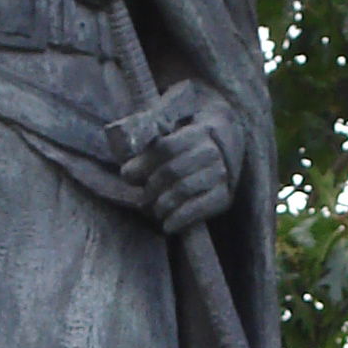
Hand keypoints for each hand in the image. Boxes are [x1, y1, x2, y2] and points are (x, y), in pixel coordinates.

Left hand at [127, 84, 244, 235]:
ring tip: (151, 208)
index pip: (166, 147)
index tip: (127, 174)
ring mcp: (221, 174)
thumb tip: (123, 148)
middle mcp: (212, 152)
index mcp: (197, 130)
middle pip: (172, 171)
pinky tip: (167, 224)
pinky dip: (179, 219)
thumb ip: (149, 127)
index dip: (143, 163)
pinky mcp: (224, 196)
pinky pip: (199, 209)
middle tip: (140, 196)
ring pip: (183, 190)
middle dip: (150, 186)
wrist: (222, 150)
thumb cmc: (186, 138)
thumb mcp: (172, 123)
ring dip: (160, 204)